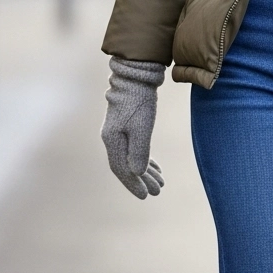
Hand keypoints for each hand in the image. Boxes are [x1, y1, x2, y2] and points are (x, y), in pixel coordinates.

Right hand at [101, 57, 165, 197]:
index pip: (121, 169)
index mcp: (112, 140)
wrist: (136, 77)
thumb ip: (139, 151)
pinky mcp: (126, 126)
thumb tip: (137, 173)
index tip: (146, 195)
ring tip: (160, 183)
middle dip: (142, 180)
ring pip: (130, 158)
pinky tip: (154, 167)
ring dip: (145, 172)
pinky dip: (144, 160)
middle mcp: (112, 138)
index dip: (134, 184)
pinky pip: (133, 150)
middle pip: (126, 166)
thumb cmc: (139, 101)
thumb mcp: (142, 127)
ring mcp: (118, 132)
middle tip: (158, 191)